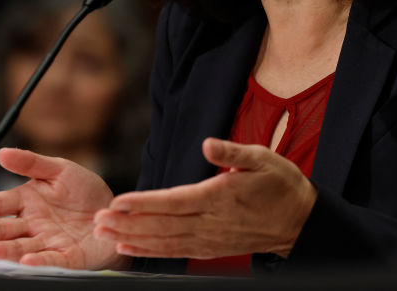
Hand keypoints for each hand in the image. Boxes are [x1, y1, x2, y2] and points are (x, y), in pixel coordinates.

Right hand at [0, 148, 127, 268]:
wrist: (115, 213)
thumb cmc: (85, 192)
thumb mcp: (60, 169)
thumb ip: (31, 162)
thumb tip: (2, 153)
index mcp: (27, 201)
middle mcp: (32, 224)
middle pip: (2, 229)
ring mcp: (47, 242)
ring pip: (19, 247)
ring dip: (1, 249)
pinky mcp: (65, 257)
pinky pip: (49, 259)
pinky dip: (37, 260)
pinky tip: (25, 259)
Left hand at [92, 138, 316, 258]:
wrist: (299, 220)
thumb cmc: (280, 184)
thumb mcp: (262, 158)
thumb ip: (232, 151)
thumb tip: (208, 144)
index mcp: (220, 196)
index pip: (174, 201)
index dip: (144, 203)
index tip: (118, 202)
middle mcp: (210, 222)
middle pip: (162, 225)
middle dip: (128, 224)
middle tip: (97, 222)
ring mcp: (209, 239)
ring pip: (164, 241)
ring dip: (132, 238)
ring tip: (104, 234)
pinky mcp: (210, 249)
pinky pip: (174, 251)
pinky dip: (149, 251)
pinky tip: (129, 248)